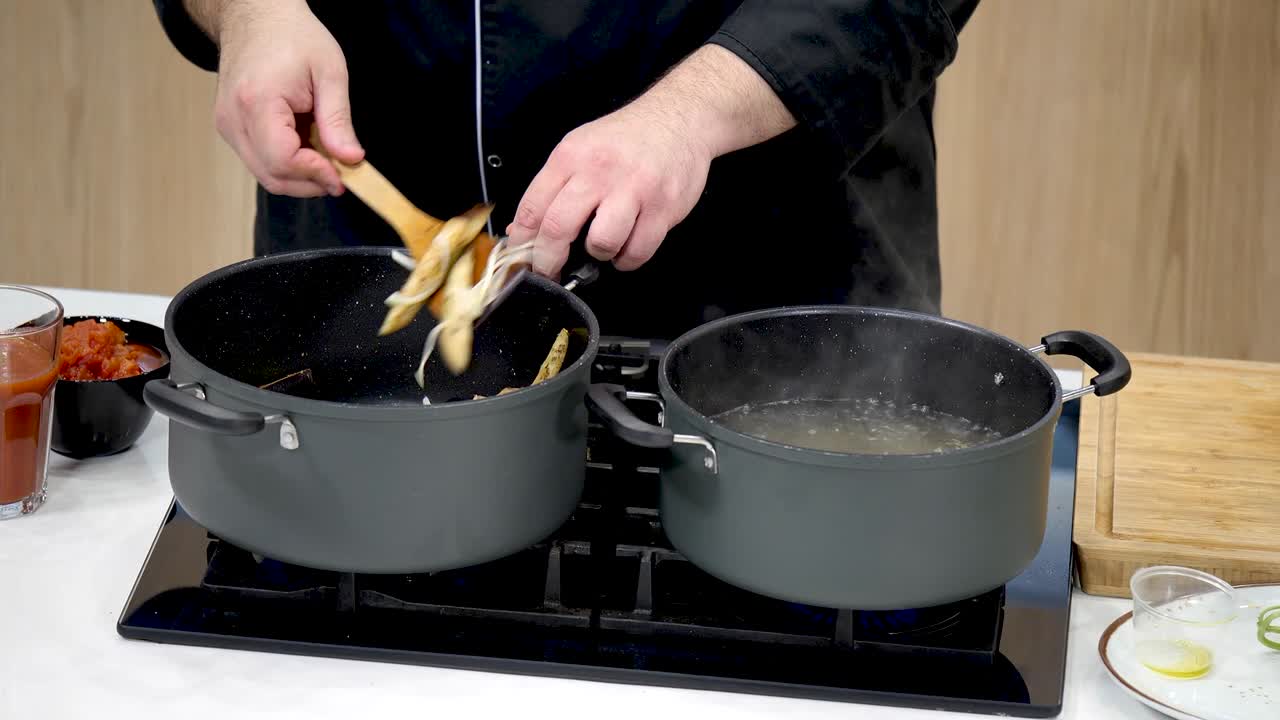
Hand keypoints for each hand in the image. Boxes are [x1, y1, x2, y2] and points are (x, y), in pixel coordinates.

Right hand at [211, 0, 362, 196]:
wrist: (257, 16)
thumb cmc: (292, 35)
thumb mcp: (329, 72)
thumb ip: (338, 120)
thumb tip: (350, 160)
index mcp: (257, 101)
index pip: (283, 160)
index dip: (315, 175)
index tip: (342, 176)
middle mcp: (233, 118)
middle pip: (272, 176)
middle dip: (310, 183)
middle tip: (340, 174)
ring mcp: (228, 125)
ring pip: (265, 174)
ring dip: (300, 175)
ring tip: (324, 153)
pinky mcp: (230, 128)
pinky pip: (260, 161)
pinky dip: (287, 164)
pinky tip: (306, 145)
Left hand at [505, 104, 712, 276]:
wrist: (680, 118)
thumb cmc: (627, 138)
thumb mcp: (580, 148)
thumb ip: (552, 188)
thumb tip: (522, 231)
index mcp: (571, 156)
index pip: (532, 207)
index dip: (521, 242)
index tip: (521, 260)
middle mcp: (600, 171)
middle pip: (558, 228)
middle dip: (549, 260)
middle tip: (550, 271)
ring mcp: (634, 190)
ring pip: (601, 244)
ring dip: (598, 254)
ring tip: (604, 243)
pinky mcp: (663, 208)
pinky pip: (637, 252)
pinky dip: (628, 258)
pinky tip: (627, 245)